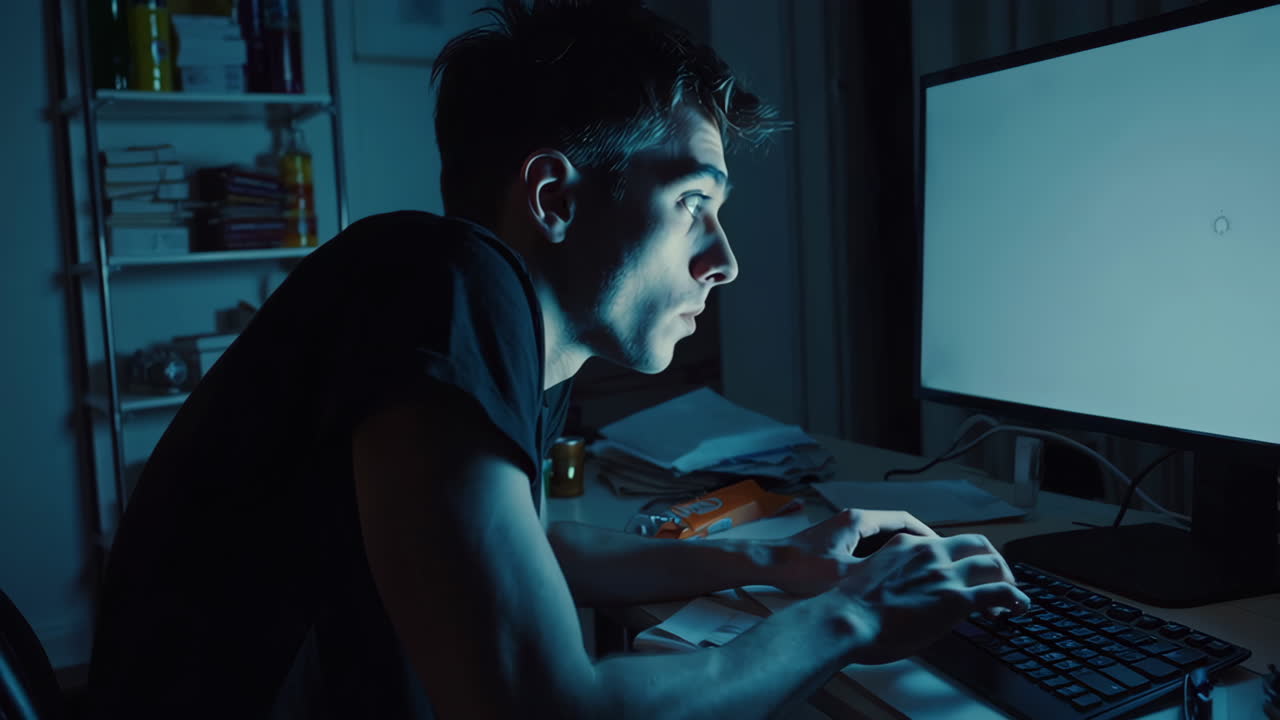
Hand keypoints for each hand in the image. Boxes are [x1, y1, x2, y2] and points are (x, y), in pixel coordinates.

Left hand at [769, 508, 938, 596]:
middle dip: (917, 543)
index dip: (927, 534)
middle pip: (895, 526)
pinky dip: (883, 555)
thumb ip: (879, 575)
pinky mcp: (835, 539)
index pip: (904, 519)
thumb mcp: (846, 575)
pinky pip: (868, 543)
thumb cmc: (802, 568)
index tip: (943, 549)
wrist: (768, 563)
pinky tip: (889, 574)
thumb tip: (910, 582)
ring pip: (882, 535)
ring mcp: (843, 528)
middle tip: (935, 561)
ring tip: (918, 570)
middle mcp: (853, 519)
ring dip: (900, 549)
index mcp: (859, 520)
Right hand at [831, 532, 1029, 664]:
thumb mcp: (874, 578)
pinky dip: (1016, 598)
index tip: (965, 571)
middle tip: (997, 578)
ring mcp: (945, 573)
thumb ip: (895, 577)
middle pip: (976, 544)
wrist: (846, 618)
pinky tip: (1020, 607)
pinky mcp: (957, 598)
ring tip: (1012, 596)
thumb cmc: (850, 608)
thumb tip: (905, 594)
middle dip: (992, 560)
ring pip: (992, 564)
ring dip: (1006, 578)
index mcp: (907, 545)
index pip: (945, 543)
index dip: (962, 558)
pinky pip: (1001, 592)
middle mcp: (930, 552)